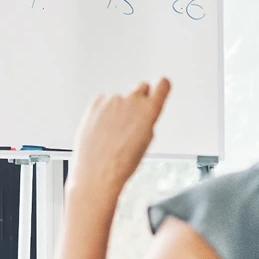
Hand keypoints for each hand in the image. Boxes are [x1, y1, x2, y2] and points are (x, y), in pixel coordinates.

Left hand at [67, 78, 170, 201]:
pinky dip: (103, 111)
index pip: (163, 85)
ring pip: (120, 99)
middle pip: (142, 87)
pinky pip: (104, 102)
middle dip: (141, 98)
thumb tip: (143, 112)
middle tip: (134, 116)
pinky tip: (102, 129)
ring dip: (119, 109)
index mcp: (149, 111)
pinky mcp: (96, 102)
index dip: (162, 86)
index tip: (162, 85)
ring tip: (112, 133)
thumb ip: (147, 121)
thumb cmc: (122, 164)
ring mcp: (112, 100)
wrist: (97, 172)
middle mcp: (132, 100)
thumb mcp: (145, 143)